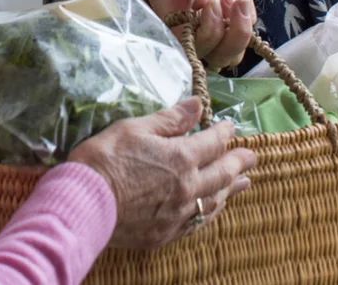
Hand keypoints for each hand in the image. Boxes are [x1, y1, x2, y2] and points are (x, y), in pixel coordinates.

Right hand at [68, 98, 254, 249]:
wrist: (85, 203)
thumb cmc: (105, 159)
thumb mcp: (135, 128)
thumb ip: (169, 119)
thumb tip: (197, 105)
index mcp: (181, 157)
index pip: (213, 142)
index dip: (223, 132)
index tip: (230, 126)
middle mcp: (188, 187)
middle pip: (223, 172)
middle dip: (239, 161)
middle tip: (252, 156)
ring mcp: (179, 213)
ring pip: (215, 199)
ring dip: (232, 188)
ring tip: (244, 182)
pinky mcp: (167, 232)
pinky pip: (198, 222)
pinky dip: (212, 211)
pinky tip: (214, 208)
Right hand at [132, 0, 255, 69]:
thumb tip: (202, 1)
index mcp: (171, 23)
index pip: (194, 48)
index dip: (209, 33)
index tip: (209, 2)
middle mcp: (192, 32)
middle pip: (221, 56)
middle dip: (235, 34)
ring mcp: (212, 26)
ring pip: (236, 49)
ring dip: (244, 25)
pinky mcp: (226, 15)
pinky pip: (247, 21)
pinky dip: (246, 2)